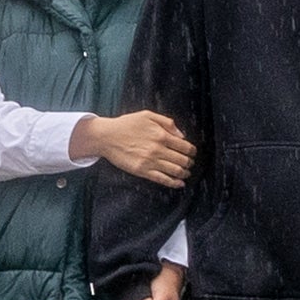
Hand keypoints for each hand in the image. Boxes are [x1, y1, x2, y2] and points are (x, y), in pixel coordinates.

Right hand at [75, 108, 193, 186]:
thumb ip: (167, 122)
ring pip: (175, 171)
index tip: (193, 153)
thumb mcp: (148, 115)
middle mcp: (158, 149)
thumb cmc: (126, 124)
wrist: (107, 137)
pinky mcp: (142, 171)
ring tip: (186, 173)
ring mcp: (150, 161)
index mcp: (161, 135)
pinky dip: (174, 183)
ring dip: (184, 173)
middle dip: (190, 163)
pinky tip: (179, 184)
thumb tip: (182, 135)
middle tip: (190, 163)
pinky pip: (162, 179)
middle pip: (183, 160)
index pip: (185, 147)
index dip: (192, 151)